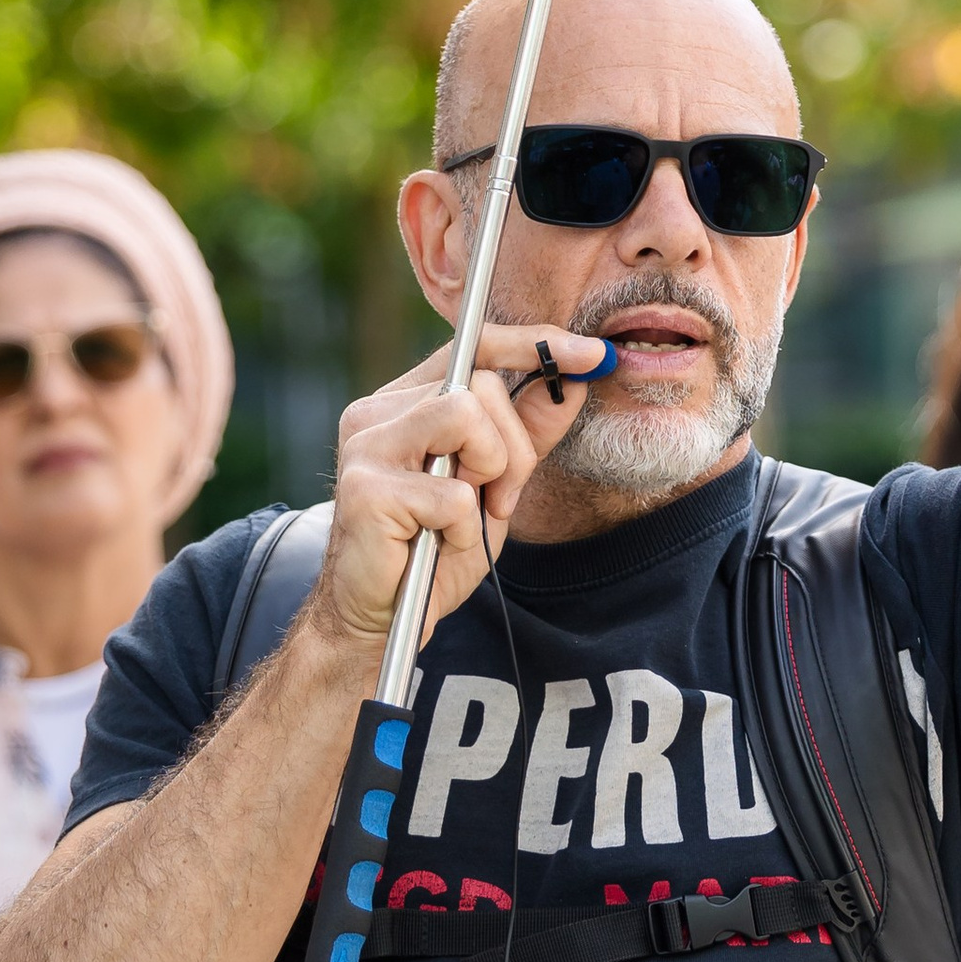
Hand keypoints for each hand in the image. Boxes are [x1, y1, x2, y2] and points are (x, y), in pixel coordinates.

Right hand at [316, 323, 605, 651]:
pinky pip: (453, 494)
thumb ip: (528, 430)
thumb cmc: (434, 549)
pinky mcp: (366, 491)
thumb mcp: (495, 483)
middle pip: (480, 386)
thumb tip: (575, 378)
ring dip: (489, 476)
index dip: (534, 343)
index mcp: (404, 401)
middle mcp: (376, 412)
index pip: (472, 345)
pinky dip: (463, 529)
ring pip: (466, 419)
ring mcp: (366, 447)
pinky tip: (438, 544)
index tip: (594, 354)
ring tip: (467, 517)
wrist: (381, 617)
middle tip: (499, 500)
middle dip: (513, 449)